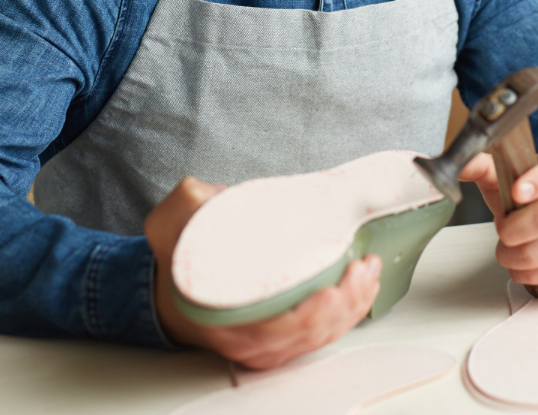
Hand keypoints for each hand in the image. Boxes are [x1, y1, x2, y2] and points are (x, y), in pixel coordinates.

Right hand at [146, 176, 382, 369]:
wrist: (171, 287)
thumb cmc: (176, 260)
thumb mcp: (168, 225)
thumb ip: (189, 204)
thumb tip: (214, 194)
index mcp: (221, 320)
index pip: (272, 332)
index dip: (306, 317)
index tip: (330, 292)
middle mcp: (248, 340)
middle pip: (307, 334)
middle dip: (344, 304)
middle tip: (361, 270)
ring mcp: (268, 342)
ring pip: (319, 336)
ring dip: (352, 307)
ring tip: (369, 272)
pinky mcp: (283, 336)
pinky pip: (321, 333)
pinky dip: (347, 314)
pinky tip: (363, 289)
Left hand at [459, 150, 537, 288]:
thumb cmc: (535, 200)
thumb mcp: (509, 180)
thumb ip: (484, 169)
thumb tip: (460, 164)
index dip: (536, 181)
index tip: (517, 192)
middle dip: (511, 231)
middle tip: (502, 232)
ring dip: (512, 257)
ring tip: (507, 251)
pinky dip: (525, 273)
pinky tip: (523, 263)